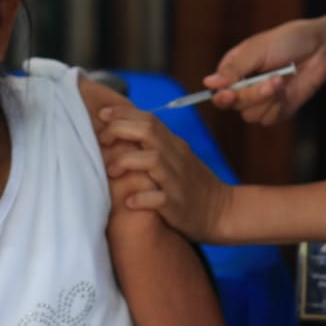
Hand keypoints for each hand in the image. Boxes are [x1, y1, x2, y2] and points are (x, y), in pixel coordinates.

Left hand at [97, 106, 233, 243]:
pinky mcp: (178, 205)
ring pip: (151, 159)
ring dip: (125, 161)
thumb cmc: (192, 184)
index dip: (123, 113)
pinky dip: (140, 198)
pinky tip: (129, 202)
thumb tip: (122, 129)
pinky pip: (157, 198)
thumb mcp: (176, 157)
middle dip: (119, 130)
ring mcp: (177, 181)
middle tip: (101, 140)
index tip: (102, 114)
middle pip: (147, 131)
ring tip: (110, 171)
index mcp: (174, 144)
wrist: (224, 212)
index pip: (149, 118)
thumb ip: (154, 144)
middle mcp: (176, 158)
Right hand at [206, 15, 325, 124]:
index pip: (217, 91)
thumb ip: (234, 68)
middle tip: (270, 81)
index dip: (222, 96)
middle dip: (252, 95)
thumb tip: (209, 83)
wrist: (320, 49)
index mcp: (234, 70)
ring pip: (251, 115)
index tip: (230, 93)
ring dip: (268, 100)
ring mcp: (261, 100)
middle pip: (234, 105)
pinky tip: (287, 91)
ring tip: (281, 81)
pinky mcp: (278, 110)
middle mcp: (244, 87)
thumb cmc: (288, 41)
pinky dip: (278, 106)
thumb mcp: (257, 49)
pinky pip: (269, 119)